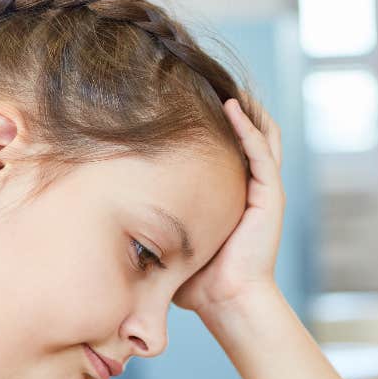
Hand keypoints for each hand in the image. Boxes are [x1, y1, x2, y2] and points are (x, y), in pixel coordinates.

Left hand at [173, 97, 285, 313]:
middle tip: (205, 78)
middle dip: (231, 105)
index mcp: (231, 195)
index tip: (185, 100)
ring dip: (245, 108)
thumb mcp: (172, 241)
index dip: (211, 124)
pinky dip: (248, 128)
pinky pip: (261, 153)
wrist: (226, 301)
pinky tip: (231, 107)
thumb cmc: (198, 279)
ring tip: (222, 80)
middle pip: (247, 134)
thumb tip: (107, 214)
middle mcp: (250, 188)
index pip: (225, 149)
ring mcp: (263, 190)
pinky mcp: (270, 197)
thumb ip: (152, 224)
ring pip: (261, 135)